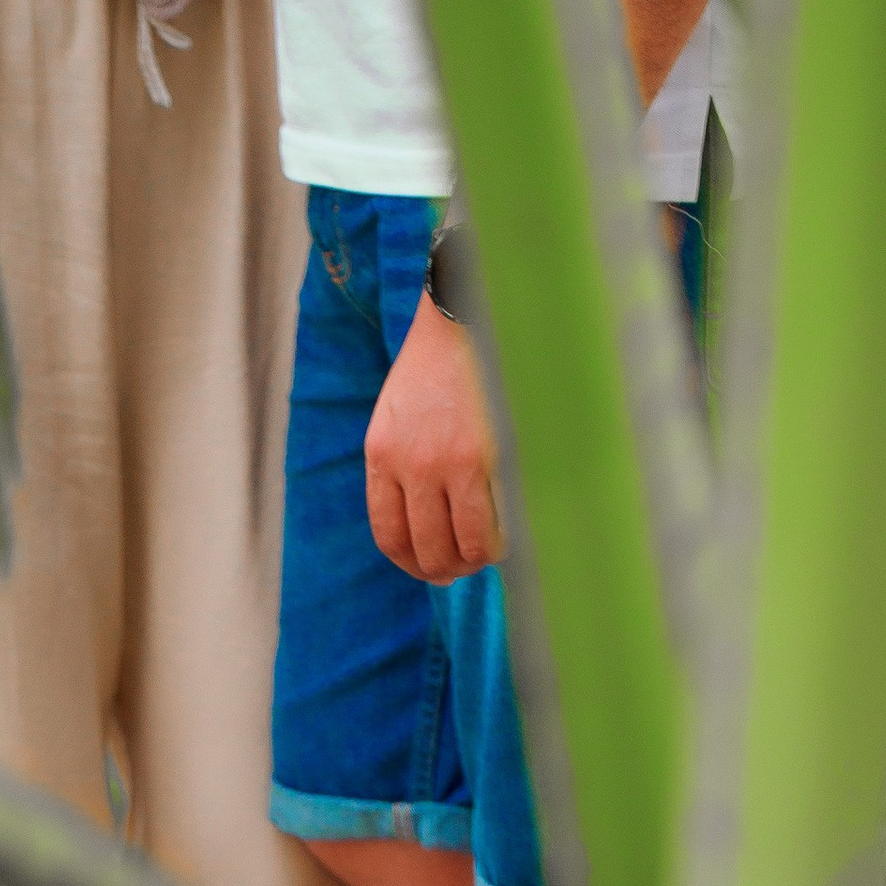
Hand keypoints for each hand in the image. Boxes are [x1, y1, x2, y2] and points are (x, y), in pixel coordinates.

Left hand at [366, 295, 502, 584]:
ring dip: (473, 563)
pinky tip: (504, 542)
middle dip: (443, 570)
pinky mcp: (481, 459)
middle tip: (462, 569)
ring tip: (486, 558)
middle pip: (422, 549)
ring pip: (457, 546)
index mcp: (381, 456)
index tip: (428, 566)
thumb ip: (403, 464)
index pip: (388, 535)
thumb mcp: (398, 416)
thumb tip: (428, 522)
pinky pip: (487, 526)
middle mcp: (407, 466)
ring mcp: (443, 465)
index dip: (410, 562)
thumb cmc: (437, 366)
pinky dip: (495, 545)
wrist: (465, 316)